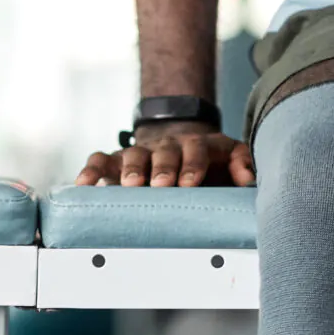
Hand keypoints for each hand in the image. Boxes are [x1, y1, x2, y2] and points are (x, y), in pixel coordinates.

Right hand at [76, 120, 255, 187]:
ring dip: (131, 169)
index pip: (197, 151)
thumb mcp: (229, 161)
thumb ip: (242, 165)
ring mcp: (141, 153)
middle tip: (160, 186)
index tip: (189, 184)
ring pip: (134, 155)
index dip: (193, 165)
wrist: (178, 149)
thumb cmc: (208, 166)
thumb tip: (249, 179)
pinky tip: (84, 184)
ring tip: (129, 187)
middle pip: (164, 152)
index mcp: (197, 147)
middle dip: (162, 168)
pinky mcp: (117, 161)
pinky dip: (92, 170)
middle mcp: (168, 147)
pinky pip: (102, 160)